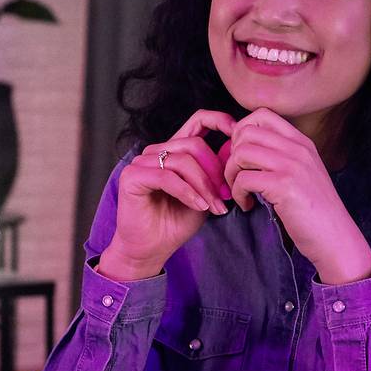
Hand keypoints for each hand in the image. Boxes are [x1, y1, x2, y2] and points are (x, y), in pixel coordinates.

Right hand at [96, 110, 237, 281]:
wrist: (151, 250)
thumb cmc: (175, 223)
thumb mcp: (205, 196)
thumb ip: (216, 175)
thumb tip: (236, 153)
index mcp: (173, 151)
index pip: (197, 121)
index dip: (219, 121)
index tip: (238, 133)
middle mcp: (156, 152)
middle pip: (194, 145)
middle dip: (215, 171)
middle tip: (224, 196)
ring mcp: (142, 162)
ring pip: (183, 161)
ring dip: (203, 185)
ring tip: (213, 206)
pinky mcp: (132, 176)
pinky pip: (168, 177)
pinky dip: (188, 192)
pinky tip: (199, 206)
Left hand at [220, 110, 370, 284]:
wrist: (335, 238)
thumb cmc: (315, 212)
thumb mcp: (303, 173)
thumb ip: (282, 157)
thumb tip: (245, 148)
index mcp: (301, 142)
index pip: (262, 114)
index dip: (242, 132)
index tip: (242, 157)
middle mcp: (297, 148)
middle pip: (246, 131)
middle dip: (231, 154)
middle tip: (236, 176)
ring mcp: (292, 165)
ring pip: (241, 153)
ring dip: (231, 174)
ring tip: (240, 191)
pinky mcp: (284, 186)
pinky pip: (243, 179)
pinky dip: (237, 194)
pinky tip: (247, 205)